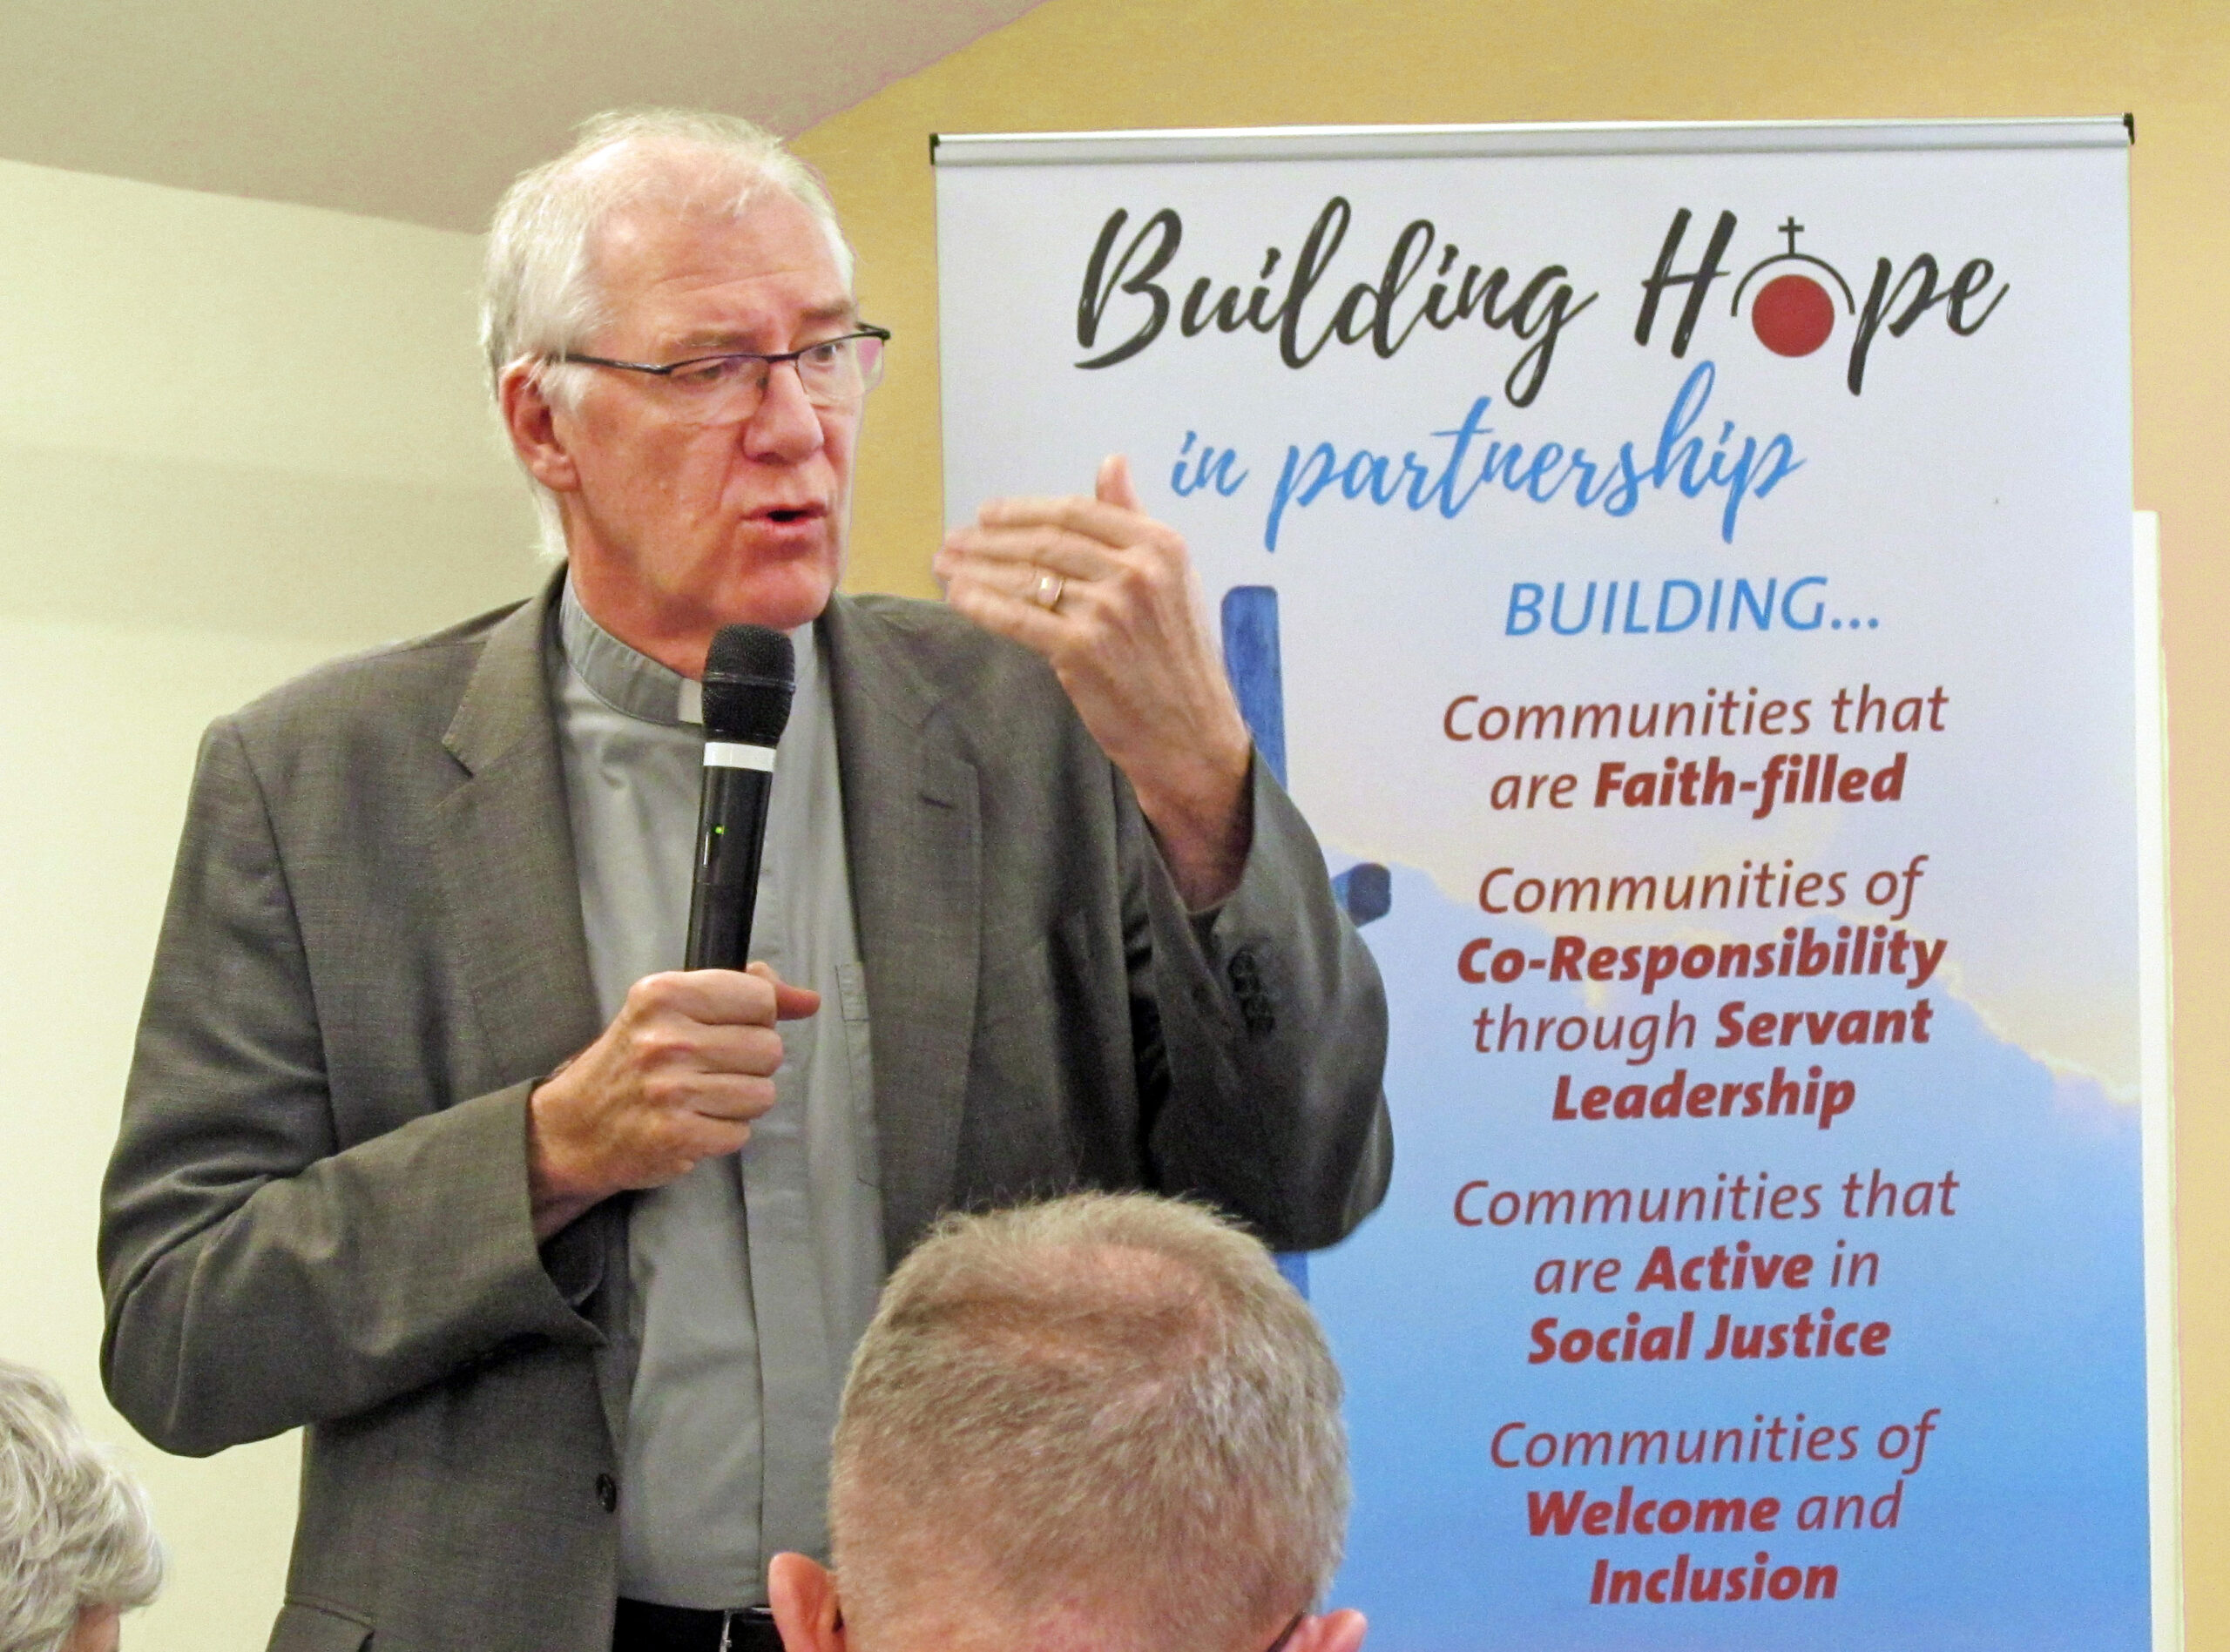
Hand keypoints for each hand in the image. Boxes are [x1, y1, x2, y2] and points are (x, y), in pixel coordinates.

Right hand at [526, 963, 819, 1238]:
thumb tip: (807, 999)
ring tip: (699, 1098)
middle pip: (769, 1048)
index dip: (755, 1017)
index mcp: (664, 994)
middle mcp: (667, 1039)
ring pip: (763, 1094)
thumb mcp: (672, 1009)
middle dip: (748, 1063)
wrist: (573, 1128)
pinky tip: (690, 1123)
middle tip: (708, 1069)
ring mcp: (671, 1089)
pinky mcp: (677, 1135)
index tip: (727, 1029)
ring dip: (738, 1102)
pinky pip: (741, 1132)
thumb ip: (742, 994)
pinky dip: (722, 1133)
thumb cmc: (629, 1064)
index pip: (760, 997)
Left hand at [935, 454, 1253, 908]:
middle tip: (952, 542)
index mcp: (1160, 545)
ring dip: (976, 569)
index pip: (1075, 511)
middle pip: (1044, 541)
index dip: (1022, 510)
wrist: (1190, 733)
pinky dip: (982, 604)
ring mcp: (1109, 610)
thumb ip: (1133, 520)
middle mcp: (1137, 571)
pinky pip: (1018, 618)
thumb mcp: (1170, 579)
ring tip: (944, 567)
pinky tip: (958, 597)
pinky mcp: (1083, 650)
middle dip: (988, 539)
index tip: (986, 515)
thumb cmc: (1176, 659)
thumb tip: (1111, 463)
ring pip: (1026, 577)